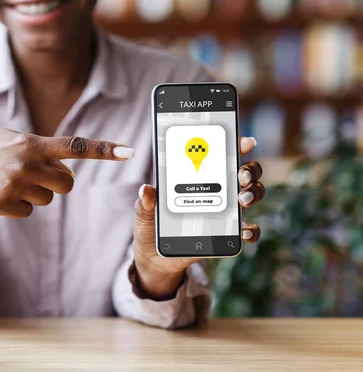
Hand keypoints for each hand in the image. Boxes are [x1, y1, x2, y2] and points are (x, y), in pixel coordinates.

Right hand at [0, 127, 133, 245]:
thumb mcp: (14, 140)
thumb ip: (42, 152)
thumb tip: (66, 175)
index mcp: (32, 142)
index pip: (76, 146)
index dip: (104, 149)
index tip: (129, 152)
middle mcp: (27, 163)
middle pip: (67, 184)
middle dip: (58, 182)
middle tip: (37, 175)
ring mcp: (14, 185)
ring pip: (47, 200)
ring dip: (34, 193)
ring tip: (8, 180)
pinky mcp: (2, 205)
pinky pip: (28, 212)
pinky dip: (17, 205)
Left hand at [132, 137, 264, 298]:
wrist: (153, 256)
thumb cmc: (151, 226)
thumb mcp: (144, 212)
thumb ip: (146, 201)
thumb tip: (146, 189)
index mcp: (196, 177)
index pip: (221, 155)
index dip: (236, 145)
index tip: (244, 142)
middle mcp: (216, 191)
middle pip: (244, 173)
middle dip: (249, 170)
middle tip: (240, 176)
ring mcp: (224, 212)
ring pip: (252, 195)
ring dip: (254, 193)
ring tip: (242, 199)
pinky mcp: (225, 235)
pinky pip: (247, 231)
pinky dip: (251, 230)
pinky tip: (243, 231)